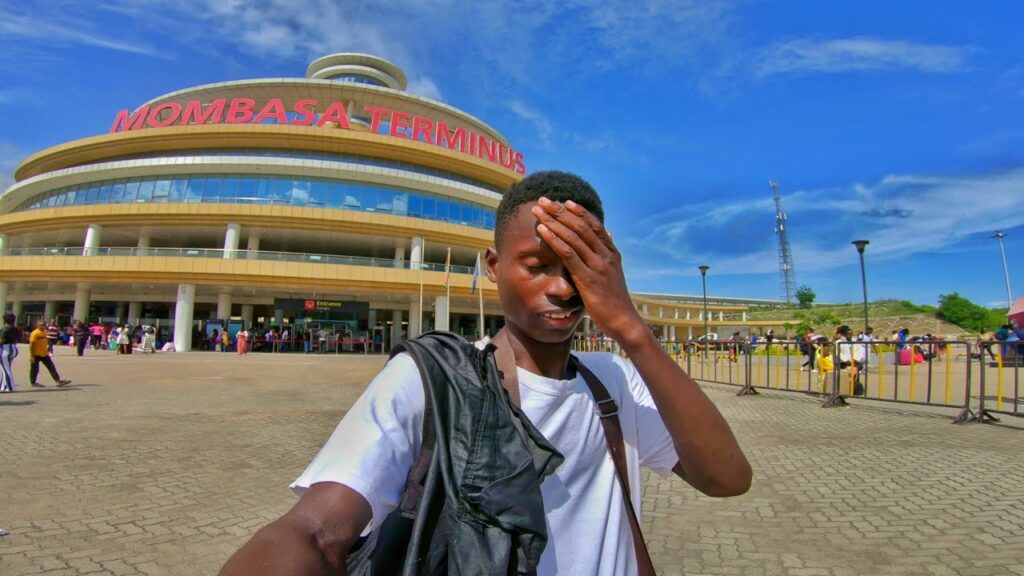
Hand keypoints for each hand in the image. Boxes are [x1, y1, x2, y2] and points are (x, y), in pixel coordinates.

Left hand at [531, 197, 644, 343]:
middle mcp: (605, 255)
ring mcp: (597, 265)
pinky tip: (542, 231)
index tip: (564, 201)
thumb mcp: (613, 272)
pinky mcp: (587, 278)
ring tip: (538, 210)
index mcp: (611, 253)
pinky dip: (554, 239)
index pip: (594, 225)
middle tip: (544, 199)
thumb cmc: (614, 299)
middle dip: (560, 211)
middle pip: (580, 226)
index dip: (579, 211)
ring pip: (572, 236)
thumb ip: (607, 253)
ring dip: (553, 221)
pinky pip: (568, 254)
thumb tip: (609, 234)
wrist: (623, 321)